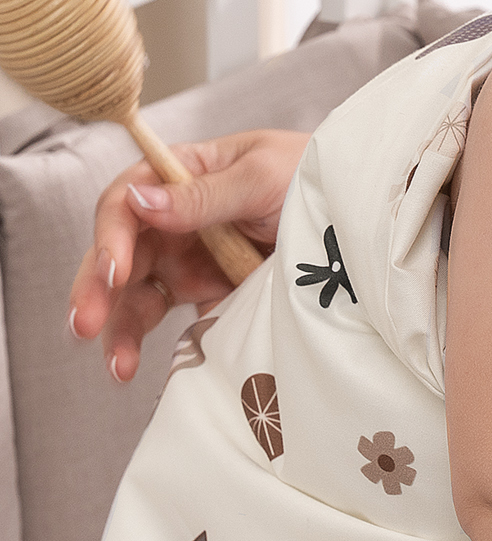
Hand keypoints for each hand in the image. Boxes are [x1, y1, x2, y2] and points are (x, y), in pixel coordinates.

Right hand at [67, 130, 308, 381]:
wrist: (357, 217)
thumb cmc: (312, 174)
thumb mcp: (263, 176)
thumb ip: (205, 195)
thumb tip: (139, 200)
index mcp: (183, 176)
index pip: (128, 203)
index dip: (112, 235)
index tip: (115, 268)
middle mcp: (177, 220)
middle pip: (121, 254)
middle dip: (97, 290)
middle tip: (84, 324)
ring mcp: (192, 260)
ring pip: (138, 295)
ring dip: (120, 328)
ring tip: (117, 367)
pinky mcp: (211, 295)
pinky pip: (175, 321)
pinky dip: (153, 344)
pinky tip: (136, 366)